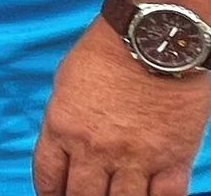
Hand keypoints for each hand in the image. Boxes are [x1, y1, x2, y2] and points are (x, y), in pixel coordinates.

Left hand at [34, 20, 210, 195]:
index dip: (49, 193)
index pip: (48, 176)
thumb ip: (66, 119)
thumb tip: (65, 145)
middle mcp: (95, 148)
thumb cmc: (107, 52)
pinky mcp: (173, 159)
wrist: (152, 40)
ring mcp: (135, 157)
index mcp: (62, 126)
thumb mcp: (67, 83)